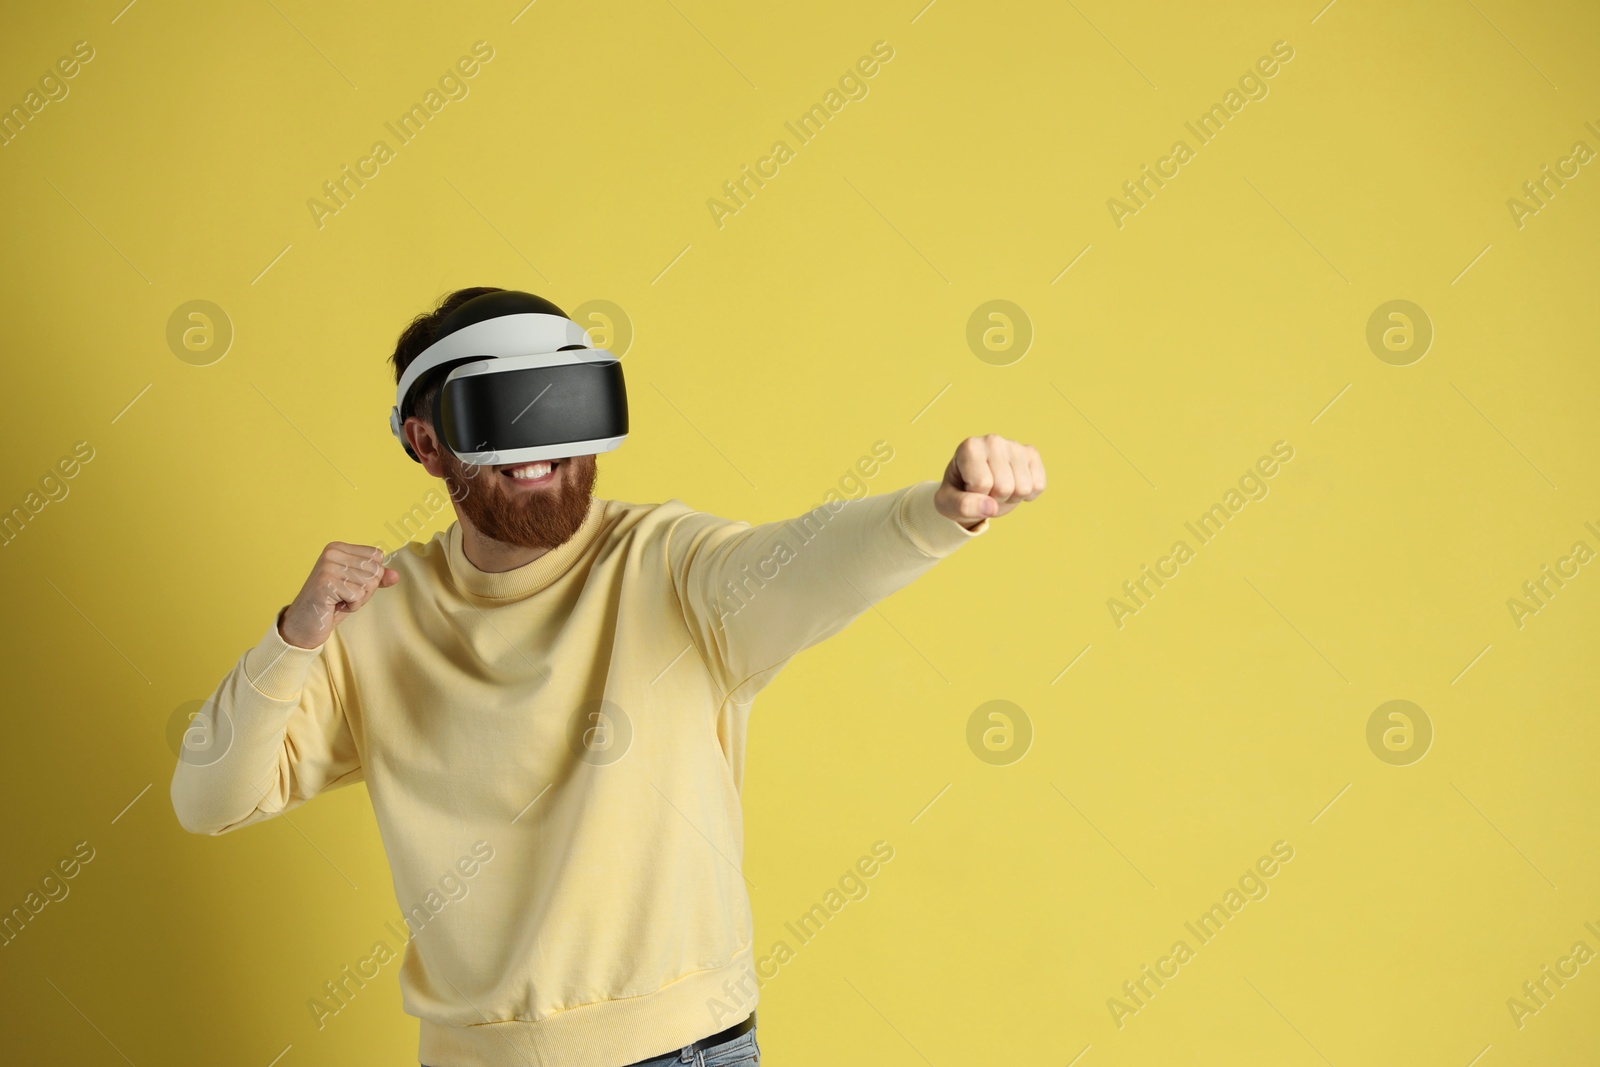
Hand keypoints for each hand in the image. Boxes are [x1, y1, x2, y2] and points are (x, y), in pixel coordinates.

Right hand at [278, 542, 399, 648]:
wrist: (304, 624)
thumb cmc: (331, 603)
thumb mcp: (357, 587)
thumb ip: (376, 578)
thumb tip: (396, 575)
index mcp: (338, 548)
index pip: (377, 556)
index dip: (371, 576)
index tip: (350, 584)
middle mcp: (331, 553)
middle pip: (375, 570)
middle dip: (366, 590)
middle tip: (344, 595)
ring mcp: (327, 567)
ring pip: (369, 583)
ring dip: (358, 599)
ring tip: (338, 599)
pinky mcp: (326, 583)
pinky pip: (358, 596)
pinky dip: (351, 606)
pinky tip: (334, 605)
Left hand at [934, 435, 1044, 528]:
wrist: (972, 486)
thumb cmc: (958, 492)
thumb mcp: (948, 504)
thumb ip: (963, 506)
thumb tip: (990, 507)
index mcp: (969, 447)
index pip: (982, 484)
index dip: (977, 496)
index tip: (969, 489)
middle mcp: (992, 440)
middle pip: (1004, 488)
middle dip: (994, 499)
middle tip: (984, 491)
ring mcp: (1014, 445)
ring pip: (1023, 488)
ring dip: (1011, 497)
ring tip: (997, 487)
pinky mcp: (1031, 453)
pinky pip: (1038, 485)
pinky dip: (1027, 494)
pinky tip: (1013, 484)